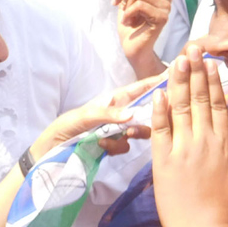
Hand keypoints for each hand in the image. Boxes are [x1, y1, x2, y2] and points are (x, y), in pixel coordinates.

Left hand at [30, 75, 160, 159]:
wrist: (52, 150)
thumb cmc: (66, 126)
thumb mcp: (85, 116)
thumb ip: (108, 114)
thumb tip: (132, 115)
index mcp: (113, 100)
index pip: (139, 89)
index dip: (156, 83)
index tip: (174, 76)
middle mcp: (118, 114)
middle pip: (145, 112)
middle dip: (149, 118)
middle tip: (144, 125)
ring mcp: (116, 130)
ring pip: (138, 132)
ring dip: (131, 135)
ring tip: (119, 137)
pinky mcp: (112, 145)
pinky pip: (125, 146)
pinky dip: (116, 147)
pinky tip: (103, 147)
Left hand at [114, 0, 171, 77]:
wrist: (133, 49)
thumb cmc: (129, 26)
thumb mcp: (126, 2)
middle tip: (117, 5)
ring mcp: (166, 7)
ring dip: (126, 7)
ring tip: (128, 19)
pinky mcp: (162, 18)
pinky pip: (139, 5)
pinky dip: (128, 14)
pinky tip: (128, 23)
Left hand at [151, 46, 227, 226]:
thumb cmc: (226, 207)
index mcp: (224, 143)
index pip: (217, 104)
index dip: (211, 82)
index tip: (208, 63)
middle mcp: (204, 141)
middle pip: (198, 100)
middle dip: (194, 73)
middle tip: (190, 50)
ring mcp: (183, 149)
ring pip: (180, 108)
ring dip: (178, 83)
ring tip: (176, 61)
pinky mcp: (164, 161)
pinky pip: (161, 130)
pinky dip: (159, 111)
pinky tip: (158, 92)